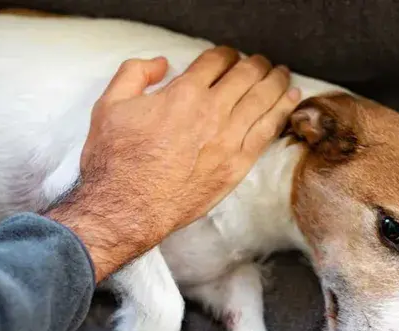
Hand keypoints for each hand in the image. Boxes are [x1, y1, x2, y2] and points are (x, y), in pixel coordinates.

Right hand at [48, 47, 300, 280]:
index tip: (227, 56)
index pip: (217, 61)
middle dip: (255, 64)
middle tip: (259, 62)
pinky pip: (267, 132)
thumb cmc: (115, 161)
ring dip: (276, 81)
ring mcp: (229, 141)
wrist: (127, 209)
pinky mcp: (237, 167)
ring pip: (264, 100)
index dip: (225, 53)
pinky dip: (281, 112)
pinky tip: (289, 101)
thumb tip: (162, 64)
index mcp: (184, 94)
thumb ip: (135, 74)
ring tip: (282, 74)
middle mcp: (212, 113)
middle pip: (247, 76)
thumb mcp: (109, 105)